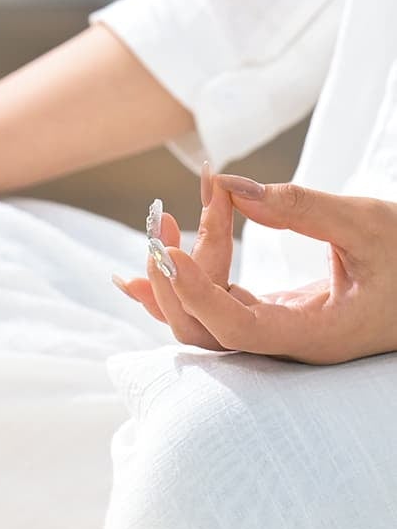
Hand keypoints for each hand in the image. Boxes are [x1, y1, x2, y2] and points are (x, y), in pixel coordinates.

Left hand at [119, 175, 396, 364]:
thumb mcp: (368, 224)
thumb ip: (299, 207)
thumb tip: (230, 186)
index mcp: (317, 335)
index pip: (238, 329)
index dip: (198, 295)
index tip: (171, 253)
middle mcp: (287, 342)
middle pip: (205, 330)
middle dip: (174, 278)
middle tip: (162, 221)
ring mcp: (275, 330)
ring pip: (203, 320)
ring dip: (173, 275)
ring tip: (160, 224)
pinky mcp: (269, 312)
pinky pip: (214, 305)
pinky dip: (184, 279)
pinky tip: (159, 253)